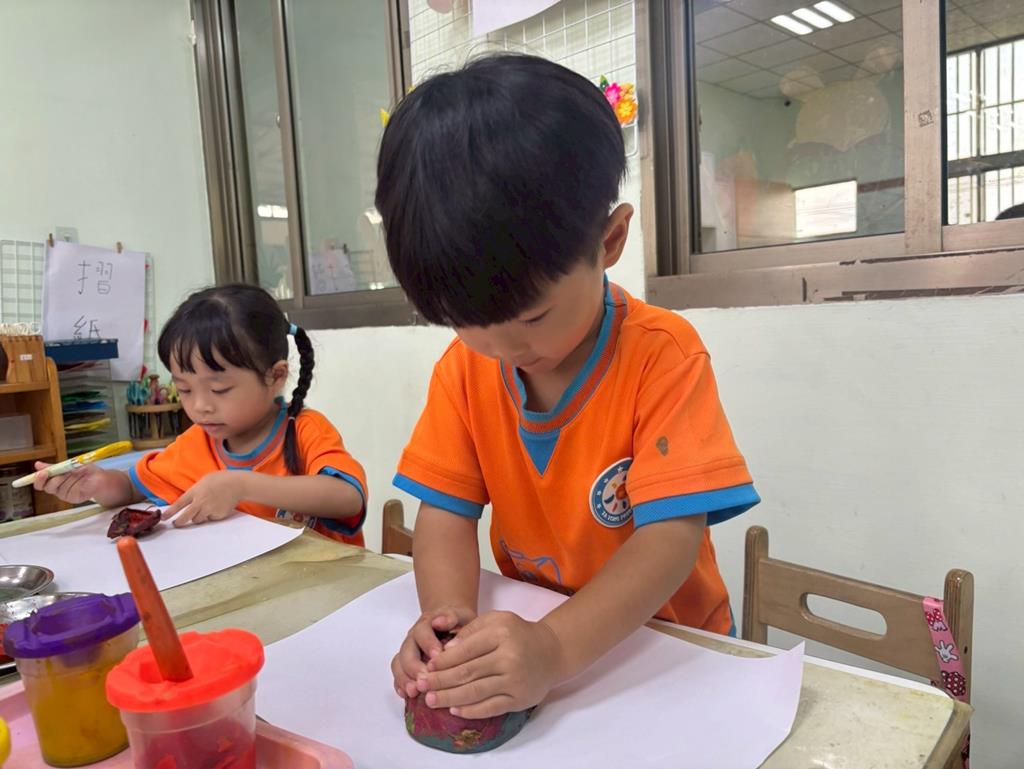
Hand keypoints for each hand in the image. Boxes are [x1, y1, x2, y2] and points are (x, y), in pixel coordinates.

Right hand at [32, 462, 107, 503]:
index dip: (37, 479)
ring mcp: (64, 494)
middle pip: (46, 487)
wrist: (101, 478)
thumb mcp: (69, 465)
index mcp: (54, 479)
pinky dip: (73, 485)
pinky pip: (68, 493)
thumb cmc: (85, 470)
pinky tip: (80, 481)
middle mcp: (57, 488)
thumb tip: (37, 464)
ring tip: (73, 473)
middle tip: (56, 473)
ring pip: (57, 489)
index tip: (40, 473)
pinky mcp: (72, 499)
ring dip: (64, 480)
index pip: (40, 483)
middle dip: (50, 479)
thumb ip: (54, 466)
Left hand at [162, 471, 243, 525]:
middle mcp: (201, 502)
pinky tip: (217, 507)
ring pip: (198, 519)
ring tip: (206, 507)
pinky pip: (210, 519)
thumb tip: (188, 502)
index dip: (169, 512)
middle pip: (185, 517)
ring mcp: (209, 510)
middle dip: (179, 522)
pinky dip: (211, 515)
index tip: (164, 518)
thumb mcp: (204, 481)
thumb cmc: (221, 479)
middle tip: (177, 523)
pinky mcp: (218, 515)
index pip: (178, 504)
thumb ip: (195, 491)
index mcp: (195, 492)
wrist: (238, 484)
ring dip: (198, 516)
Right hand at [391, 605, 476, 699]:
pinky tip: (406, 695)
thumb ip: (452, 617)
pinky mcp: (407, 665)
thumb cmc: (458, 622)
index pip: (422, 632)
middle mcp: (414, 638)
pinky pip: (398, 674)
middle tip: (423, 680)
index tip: (437, 655)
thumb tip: (440, 622)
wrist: (450, 623)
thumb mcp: (461, 615)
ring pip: (399, 663)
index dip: (428, 644)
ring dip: (404, 678)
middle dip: (413, 666)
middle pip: (407, 650)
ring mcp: (409, 652)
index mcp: (427, 624)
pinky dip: (400, 684)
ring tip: (413, 691)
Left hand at [416, 610, 564, 718]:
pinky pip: (491, 707)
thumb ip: (471, 630)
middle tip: (421, 685)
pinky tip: (455, 710)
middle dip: (440, 681)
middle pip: (467, 672)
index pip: (465, 650)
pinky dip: (471, 711)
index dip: (443, 660)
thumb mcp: (497, 620)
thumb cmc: (518, 634)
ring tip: (430, 700)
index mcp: (501, 634)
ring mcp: (515, 680)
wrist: (551, 652)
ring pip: (475, 692)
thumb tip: (445, 651)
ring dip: (449, 698)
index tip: (427, 666)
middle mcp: (509, 657)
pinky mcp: (519, 699)